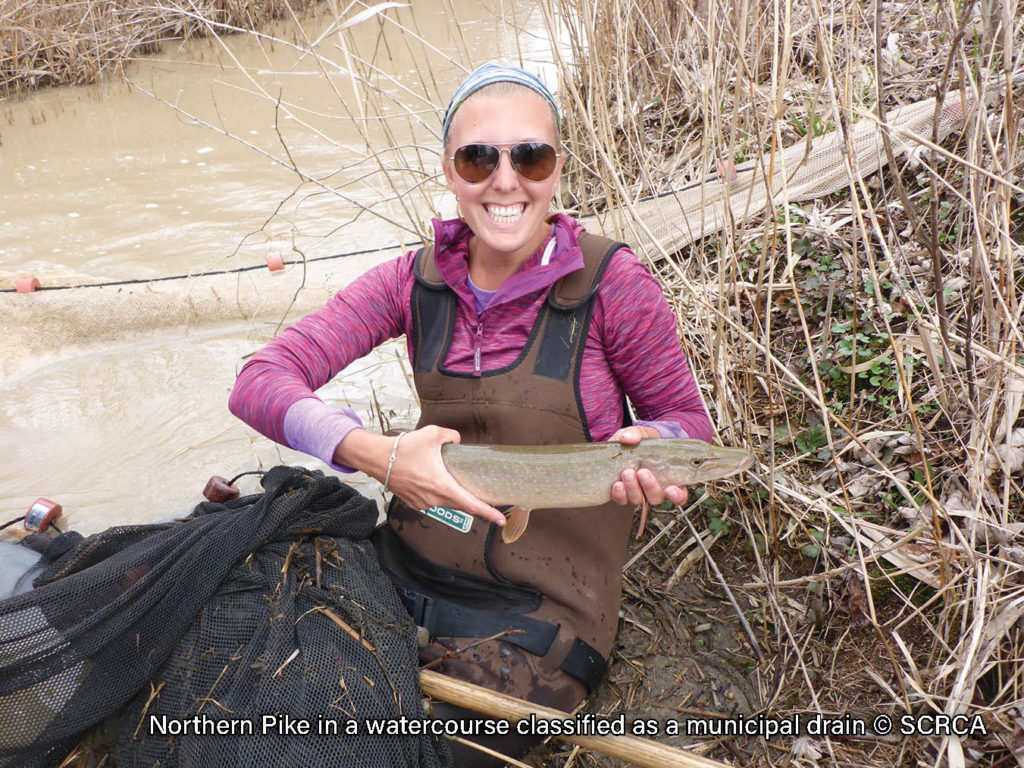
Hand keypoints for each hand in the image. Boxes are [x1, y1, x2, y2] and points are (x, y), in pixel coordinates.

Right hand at [337, 426, 505, 525]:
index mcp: (442, 485)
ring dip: (454, 496)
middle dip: (474, 503)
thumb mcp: (433, 434)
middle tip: (488, 501)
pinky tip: (436, 483)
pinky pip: (433, 501)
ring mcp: (423, 503)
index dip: (488, 512)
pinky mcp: (414, 503)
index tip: (500, 519)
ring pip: (447, 503)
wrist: (377, 459)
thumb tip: (458, 442)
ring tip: (458, 485)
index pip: (470, 504)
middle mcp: (433, 498)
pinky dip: (439, 495)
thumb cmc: (404, 448)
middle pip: (461, 505)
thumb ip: (452, 437)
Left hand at [608, 426, 688, 507]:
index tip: (670, 489)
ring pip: (639, 500)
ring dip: (633, 488)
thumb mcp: (640, 434)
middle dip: (650, 486)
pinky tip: (617, 484)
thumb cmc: (637, 443)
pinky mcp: (622, 495)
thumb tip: (628, 438)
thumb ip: (637, 433)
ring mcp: (638, 493)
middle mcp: (653, 489)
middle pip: (656, 498)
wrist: (617, 448)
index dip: (677, 496)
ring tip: (627, 472)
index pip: (679, 494)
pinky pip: (622, 500)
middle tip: (642, 472)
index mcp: (667, 477)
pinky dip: (620, 494)